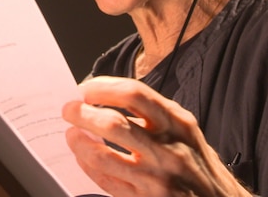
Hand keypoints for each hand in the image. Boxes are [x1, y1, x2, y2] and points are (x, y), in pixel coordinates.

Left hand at [62, 76, 252, 196]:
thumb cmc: (198, 165)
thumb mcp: (186, 131)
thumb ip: (155, 115)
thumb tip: (110, 98)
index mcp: (178, 123)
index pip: (135, 94)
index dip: (103, 87)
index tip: (86, 88)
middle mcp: (169, 149)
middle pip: (114, 123)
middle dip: (82, 113)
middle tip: (69, 109)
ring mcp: (157, 178)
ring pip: (103, 155)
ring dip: (79, 142)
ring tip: (71, 133)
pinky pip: (107, 181)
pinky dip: (89, 165)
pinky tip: (82, 157)